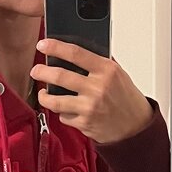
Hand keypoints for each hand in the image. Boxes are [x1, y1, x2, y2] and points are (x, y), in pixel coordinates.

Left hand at [30, 39, 152, 144]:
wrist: (135, 127)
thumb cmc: (126, 99)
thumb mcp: (118, 74)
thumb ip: (98, 63)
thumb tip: (73, 52)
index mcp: (106, 70)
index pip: (75, 53)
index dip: (55, 47)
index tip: (43, 45)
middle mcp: (97, 88)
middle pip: (60, 76)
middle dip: (42, 72)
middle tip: (36, 71)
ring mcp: (89, 108)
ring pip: (55, 100)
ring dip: (44, 96)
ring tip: (42, 93)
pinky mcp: (84, 124)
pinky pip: (64, 116)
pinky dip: (62, 112)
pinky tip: (65, 109)